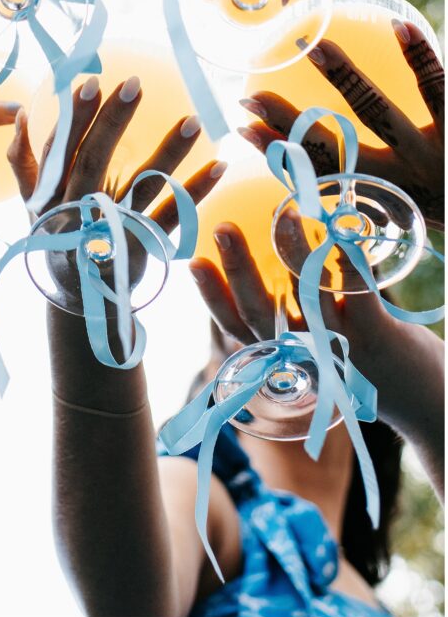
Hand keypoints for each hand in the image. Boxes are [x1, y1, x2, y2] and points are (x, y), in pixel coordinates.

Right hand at [7, 77, 223, 309]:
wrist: (78, 297)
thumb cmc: (57, 235)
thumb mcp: (34, 203)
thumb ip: (26, 161)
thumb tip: (21, 115)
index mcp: (50, 195)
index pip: (60, 149)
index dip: (74, 116)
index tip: (91, 80)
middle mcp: (77, 211)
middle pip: (93, 160)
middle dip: (112, 121)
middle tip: (134, 84)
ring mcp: (111, 230)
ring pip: (140, 187)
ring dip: (168, 153)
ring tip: (193, 120)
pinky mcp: (140, 246)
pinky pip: (172, 217)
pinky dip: (195, 192)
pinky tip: (219, 165)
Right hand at [189, 222, 443, 491]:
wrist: (430, 403)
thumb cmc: (373, 361)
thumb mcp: (330, 341)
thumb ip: (306, 308)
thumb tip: (282, 245)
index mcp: (288, 355)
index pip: (238, 327)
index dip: (213, 297)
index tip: (193, 261)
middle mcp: (307, 355)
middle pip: (261, 314)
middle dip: (238, 270)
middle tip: (222, 227)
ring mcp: (342, 348)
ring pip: (307, 298)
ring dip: (293, 252)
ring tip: (283, 213)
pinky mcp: (378, 338)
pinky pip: (358, 293)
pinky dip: (348, 260)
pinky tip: (341, 229)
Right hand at [240, 20, 444, 228]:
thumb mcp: (417, 209)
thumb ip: (385, 184)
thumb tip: (341, 158)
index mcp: (387, 195)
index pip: (318, 174)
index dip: (278, 153)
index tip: (241, 128)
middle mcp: (402, 178)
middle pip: (332, 148)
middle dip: (287, 125)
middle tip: (249, 99)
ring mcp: (432, 155)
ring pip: (378, 114)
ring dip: (341, 81)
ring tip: (314, 49)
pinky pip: (440, 92)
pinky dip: (421, 59)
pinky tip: (403, 27)